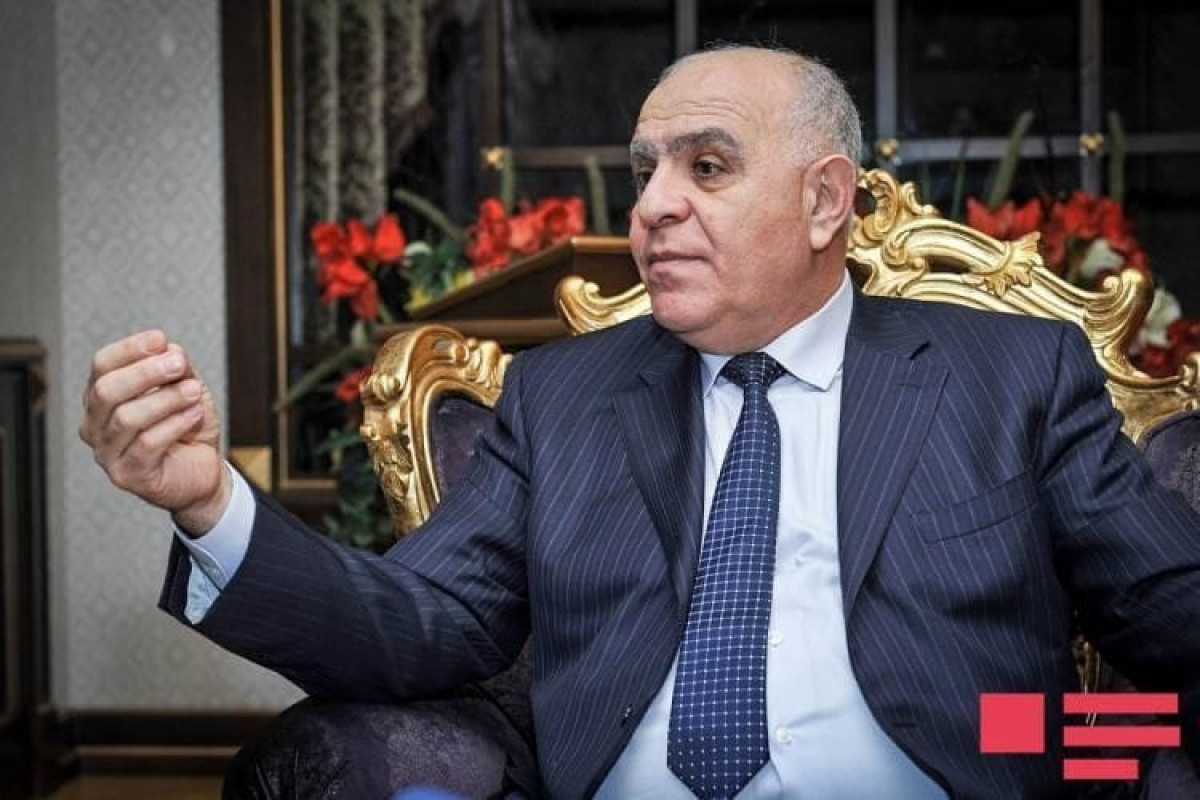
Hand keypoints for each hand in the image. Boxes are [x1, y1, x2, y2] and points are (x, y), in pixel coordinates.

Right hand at [78, 330, 229, 535]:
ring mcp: (106, 453)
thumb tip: (169, 348)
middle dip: (146, 372)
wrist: (203, 472)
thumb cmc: (187, 429)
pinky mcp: (126, 475)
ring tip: (194, 392)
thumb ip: (177, 369)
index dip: (129, 349)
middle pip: (106, 390)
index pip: (102, 365)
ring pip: (127, 417)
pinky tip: (194, 415)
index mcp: (102, 398)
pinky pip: (146, 444)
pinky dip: (174, 424)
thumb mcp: (186, 389)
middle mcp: (94, 425)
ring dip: (166, 399)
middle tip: (179, 364)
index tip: (160, 339)